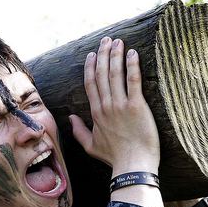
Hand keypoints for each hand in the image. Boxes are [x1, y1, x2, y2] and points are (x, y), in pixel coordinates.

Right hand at [70, 37, 158, 176]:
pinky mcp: (137, 107)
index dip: (90, 66)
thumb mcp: (91, 146)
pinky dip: (132, 66)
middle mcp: (106, 106)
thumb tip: (71, 117)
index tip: (92, 54)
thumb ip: (79, 131)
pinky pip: (133, 81)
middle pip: (101, 74)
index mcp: (96, 113)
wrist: (133, 166)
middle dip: (103, 54)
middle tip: (107, 40)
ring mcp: (120, 106)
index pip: (90, 84)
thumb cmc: (115, 158)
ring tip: (119, 42)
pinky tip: (133, 54)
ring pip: (115, 74)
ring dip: (116, 55)